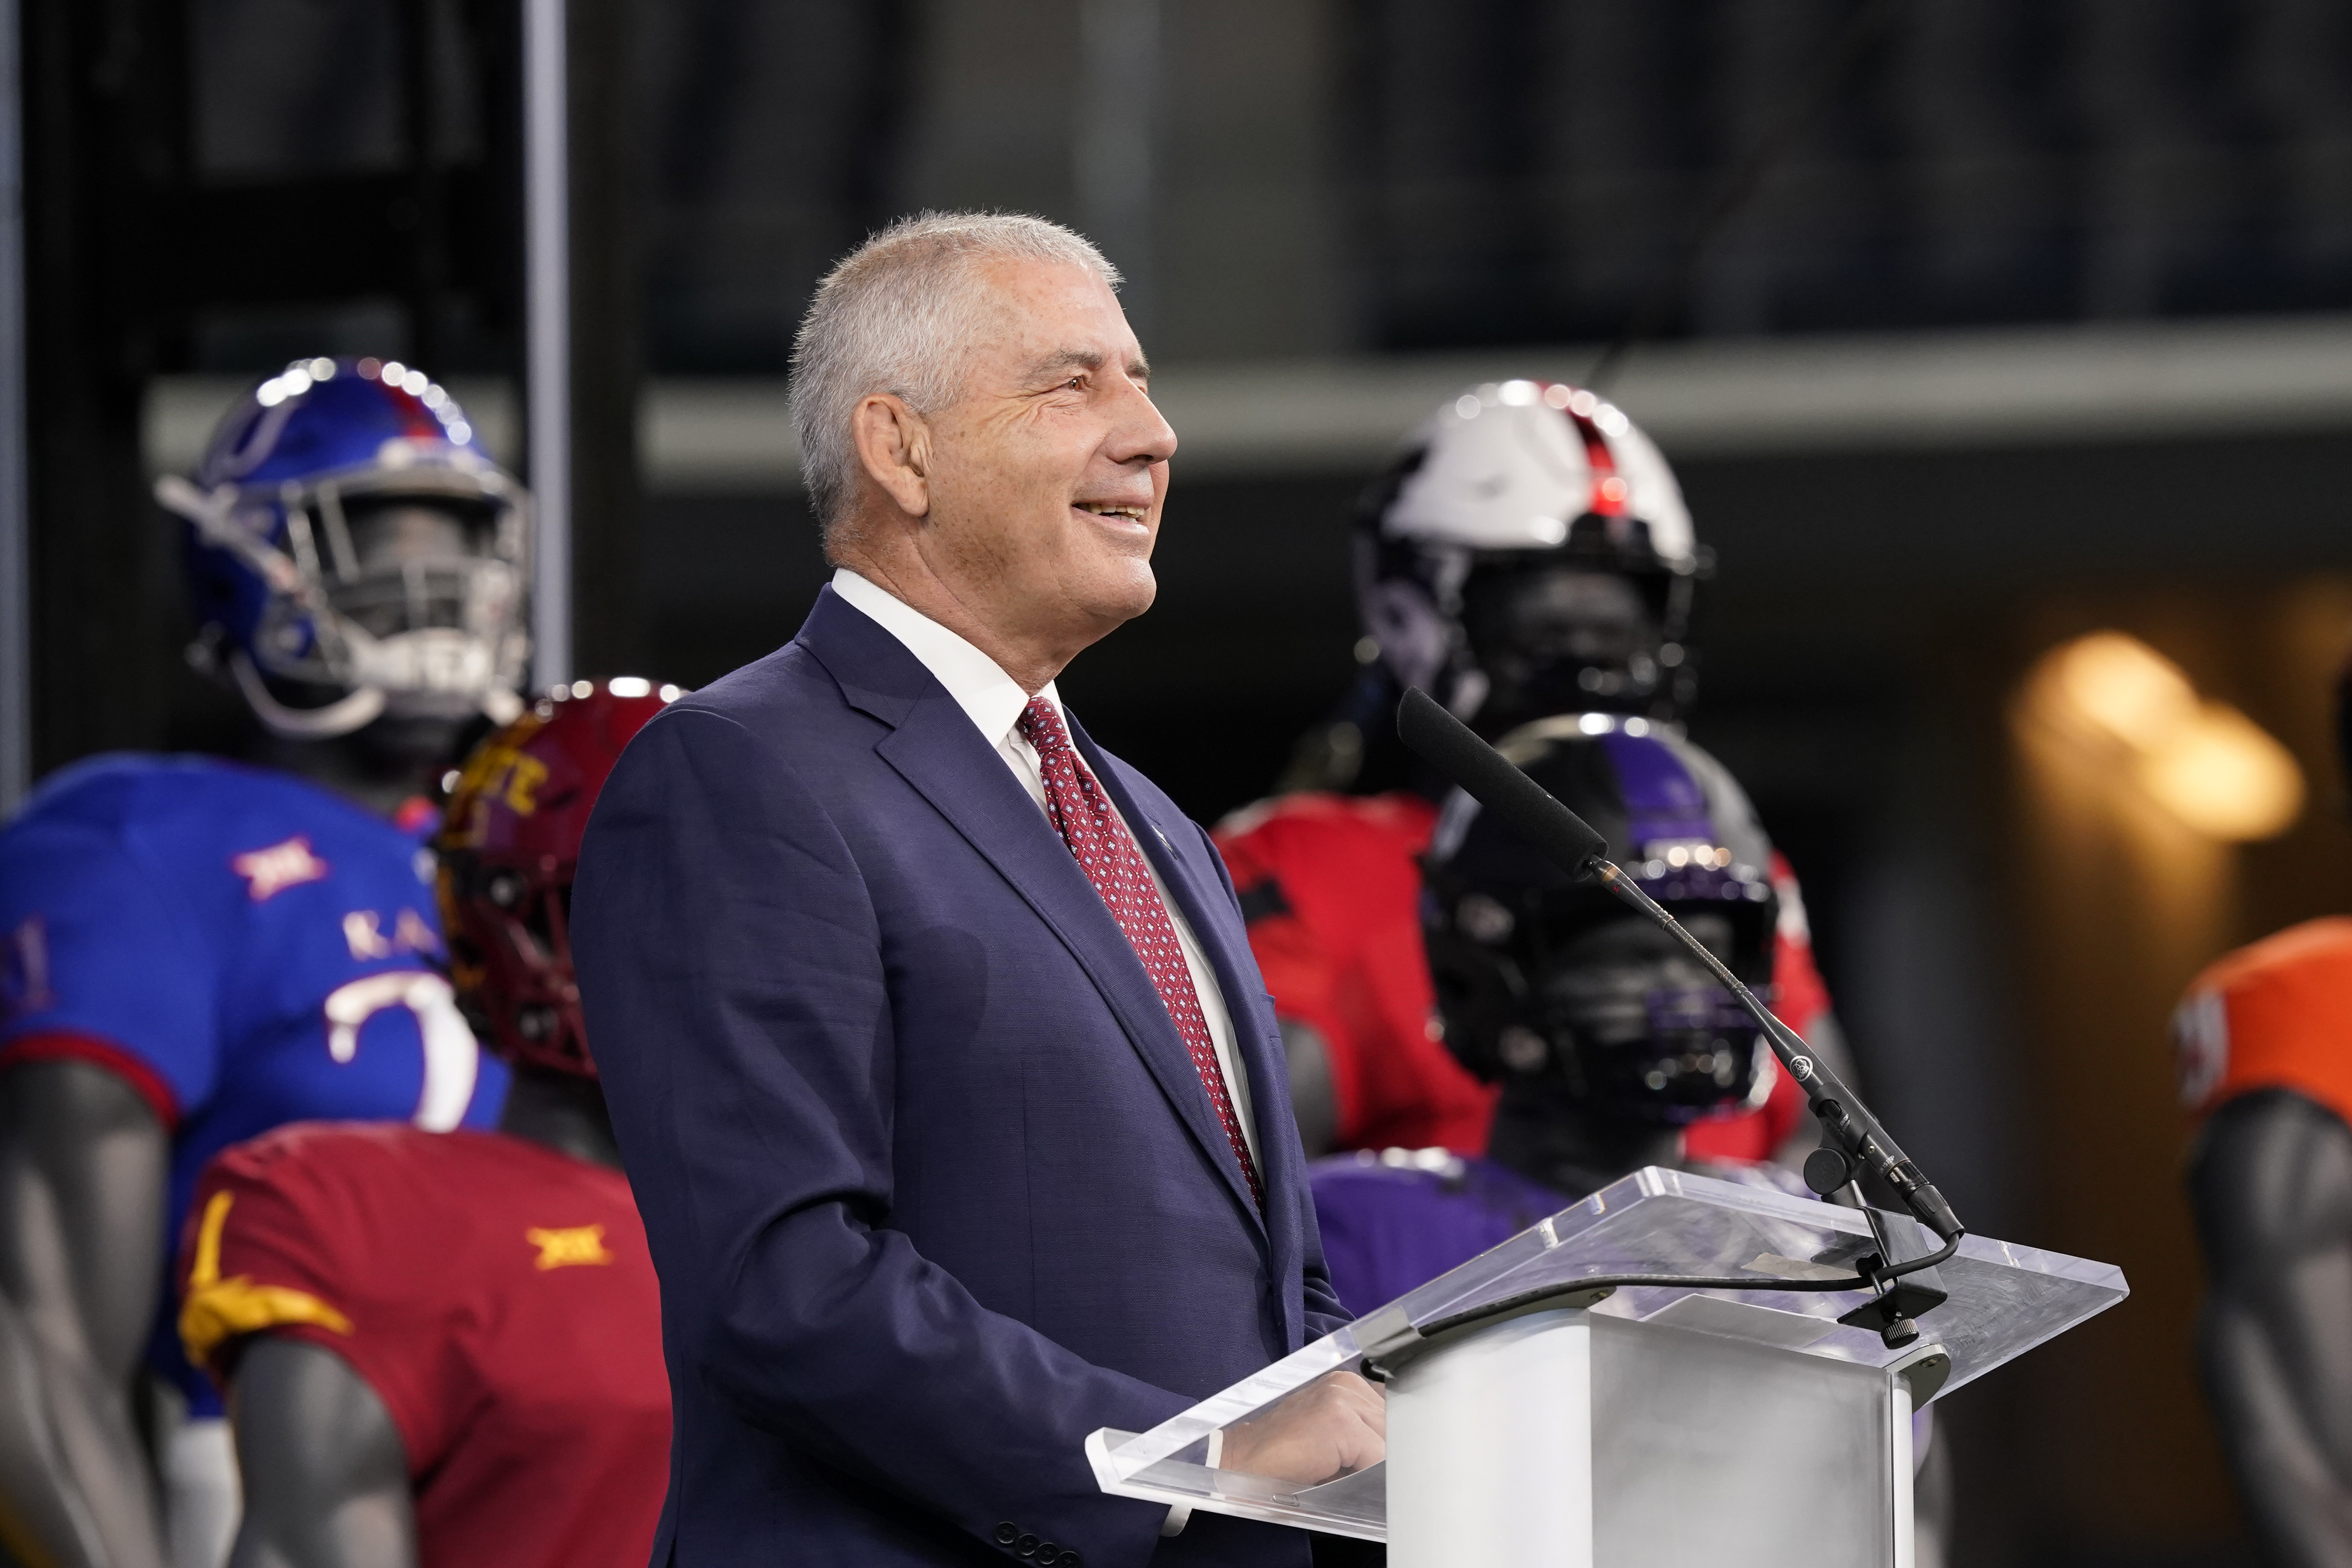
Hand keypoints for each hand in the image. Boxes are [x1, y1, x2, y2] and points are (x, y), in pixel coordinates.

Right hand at [1217, 1371, 1385, 1485]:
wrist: (1240, 1460)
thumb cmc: (1280, 1455)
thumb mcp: (1328, 1436)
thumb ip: (1361, 1433)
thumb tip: (1395, 1454)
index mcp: (1344, 1383)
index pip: (1392, 1412)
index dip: (1391, 1441)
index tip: (1386, 1460)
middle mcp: (1345, 1384)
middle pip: (1394, 1425)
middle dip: (1385, 1454)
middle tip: (1360, 1473)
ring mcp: (1342, 1399)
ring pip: (1389, 1441)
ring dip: (1375, 1465)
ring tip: (1345, 1473)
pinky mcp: (1339, 1422)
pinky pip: (1377, 1456)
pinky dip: (1368, 1476)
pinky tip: (1341, 1476)